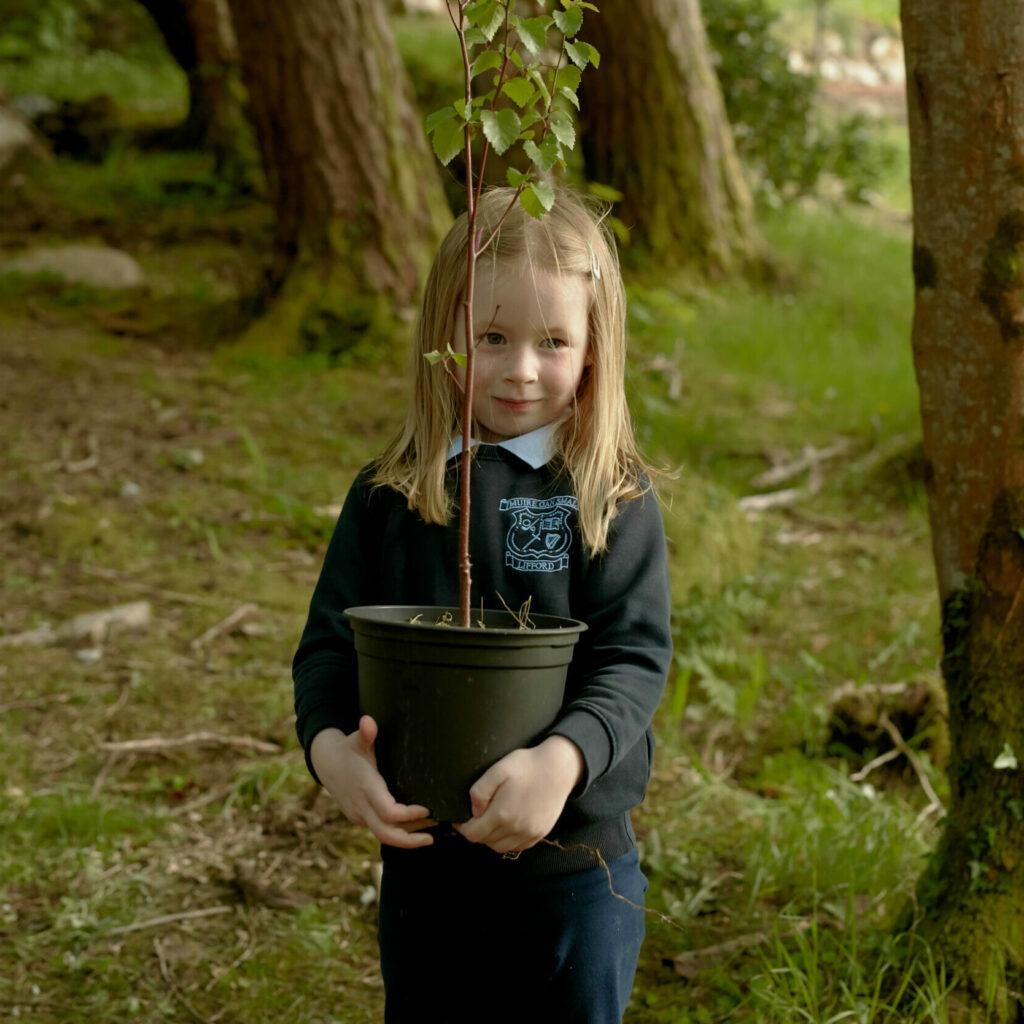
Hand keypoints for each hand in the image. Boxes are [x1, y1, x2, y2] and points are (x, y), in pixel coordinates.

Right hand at [310, 717, 434, 848]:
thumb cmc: (348, 748)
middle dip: (409, 841)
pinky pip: (378, 830)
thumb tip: (367, 720)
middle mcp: (361, 806)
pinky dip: (396, 832)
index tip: (427, 809)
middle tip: (431, 839)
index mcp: (366, 788)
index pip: (389, 812)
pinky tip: (413, 828)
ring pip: (383, 835)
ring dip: (405, 838)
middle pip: (386, 834)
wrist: (326, 763)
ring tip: (429, 834)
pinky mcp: (359, 818)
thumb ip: (366, 733)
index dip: (409, 815)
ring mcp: (359, 815)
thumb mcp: (357, 740)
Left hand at [453, 736, 583, 854]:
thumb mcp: (498, 769)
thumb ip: (480, 791)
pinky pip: (518, 847)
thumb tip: (474, 813)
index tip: (460, 819)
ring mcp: (529, 834)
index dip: (462, 828)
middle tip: (476, 817)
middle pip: (486, 842)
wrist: (558, 768)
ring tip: (490, 821)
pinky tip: (507, 826)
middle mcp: (516, 829)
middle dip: (476, 832)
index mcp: (502, 814)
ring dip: (491, 838)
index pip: (473, 835)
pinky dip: (508, 841)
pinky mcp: (540, 834)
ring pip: (501, 847)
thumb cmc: (527, 765)